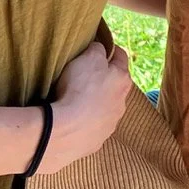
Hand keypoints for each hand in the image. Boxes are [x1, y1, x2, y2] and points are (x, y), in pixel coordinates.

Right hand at [34, 42, 132, 172]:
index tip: (102, 48)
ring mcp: (110, 124)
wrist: (66, 130)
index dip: (111, 50)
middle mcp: (122, 103)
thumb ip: (97, 50)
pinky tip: (74, 120)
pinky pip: (93, 126)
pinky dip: (86, 122)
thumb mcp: (89, 57)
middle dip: (104, 79)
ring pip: (106, 108)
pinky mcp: (97, 140)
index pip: (121, 57)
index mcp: (122, 79)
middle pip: (115, 85)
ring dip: (96, 103)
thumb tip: (100, 49)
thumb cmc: (79, 88)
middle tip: (86, 76)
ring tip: (78, 101)